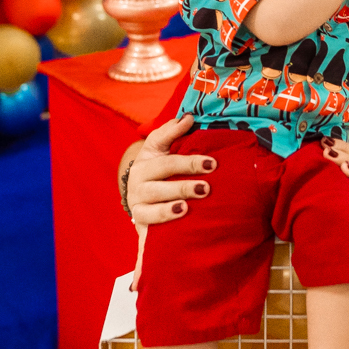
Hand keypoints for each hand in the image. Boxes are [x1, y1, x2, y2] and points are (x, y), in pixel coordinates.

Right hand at [125, 112, 216, 228]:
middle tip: (206, 188)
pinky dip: (161, 227)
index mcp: (144, 164)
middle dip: (183, 187)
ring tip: (186, 207)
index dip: (188, 162)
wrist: (142, 197)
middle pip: (159, 188)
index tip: (211, 163)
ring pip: (151, 210)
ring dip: (168, 210)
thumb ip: (172, 132)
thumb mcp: (160, 148)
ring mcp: (138, 208)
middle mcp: (137, 186)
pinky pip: (149, 231)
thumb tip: (188, 118)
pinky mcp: (142, 227)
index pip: (167, 163)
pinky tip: (175, 224)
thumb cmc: (157, 168)